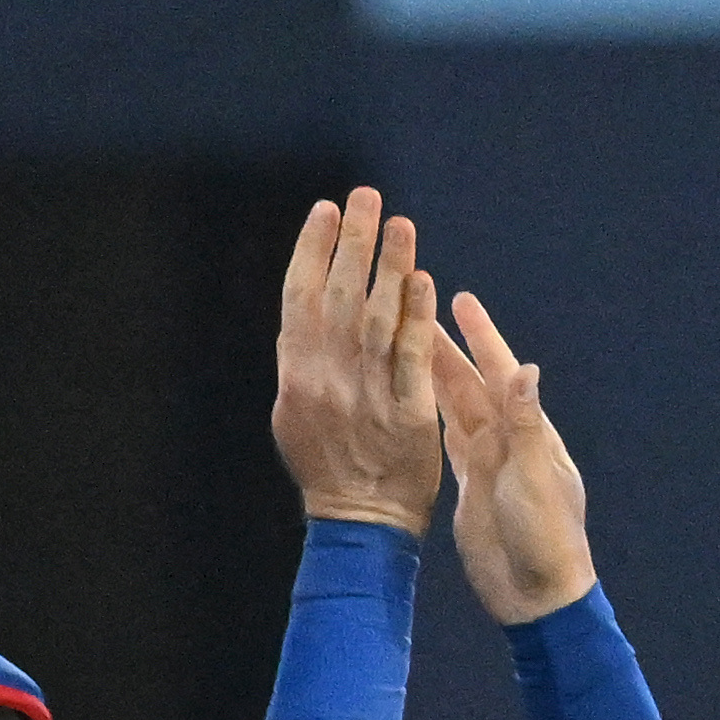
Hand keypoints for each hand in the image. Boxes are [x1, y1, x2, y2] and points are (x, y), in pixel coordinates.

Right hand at [271, 188, 441, 535]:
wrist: (361, 524)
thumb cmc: (329, 470)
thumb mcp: (296, 416)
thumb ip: (302, 366)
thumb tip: (299, 321)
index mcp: (297, 376)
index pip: (301, 298)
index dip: (312, 250)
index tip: (325, 211)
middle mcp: (326, 380)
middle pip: (339, 297)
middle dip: (352, 241)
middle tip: (365, 196)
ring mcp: (366, 395)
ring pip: (376, 318)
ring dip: (388, 266)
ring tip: (399, 223)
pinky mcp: (405, 414)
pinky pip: (411, 358)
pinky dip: (416, 316)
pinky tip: (422, 280)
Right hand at [425, 291, 596, 625]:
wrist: (537, 596)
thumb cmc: (547, 541)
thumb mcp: (535, 480)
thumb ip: (526, 427)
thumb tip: (526, 369)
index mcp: (529, 433)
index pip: (501, 373)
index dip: (481, 336)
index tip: (460, 299)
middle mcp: (508, 439)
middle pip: (470, 383)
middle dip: (443, 346)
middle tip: (413, 310)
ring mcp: (489, 461)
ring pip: (454, 407)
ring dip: (431, 375)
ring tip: (401, 343)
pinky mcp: (471, 485)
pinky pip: (447, 440)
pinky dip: (431, 415)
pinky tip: (411, 397)